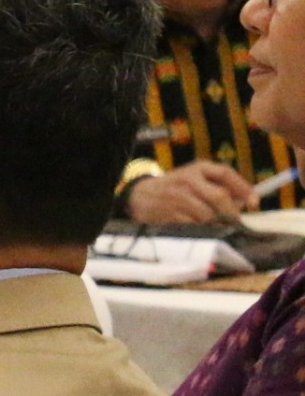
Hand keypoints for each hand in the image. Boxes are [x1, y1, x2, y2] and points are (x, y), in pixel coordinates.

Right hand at [125, 162, 255, 223]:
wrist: (140, 197)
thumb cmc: (175, 188)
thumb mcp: (195, 179)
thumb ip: (218, 186)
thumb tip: (245, 202)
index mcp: (197, 168)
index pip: (225, 173)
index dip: (243, 188)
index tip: (254, 202)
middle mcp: (188, 179)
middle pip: (219, 196)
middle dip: (230, 211)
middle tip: (234, 220)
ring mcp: (178, 197)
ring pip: (208, 214)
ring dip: (214, 222)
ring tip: (210, 223)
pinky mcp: (170, 213)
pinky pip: (195, 225)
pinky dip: (200, 228)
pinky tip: (195, 225)